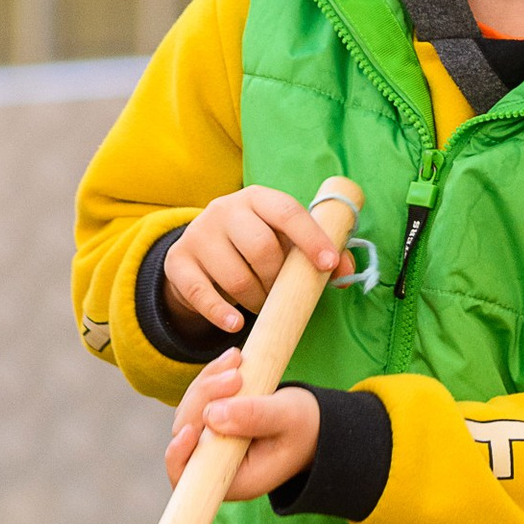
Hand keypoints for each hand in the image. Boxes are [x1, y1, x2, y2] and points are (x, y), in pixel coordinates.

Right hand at [161, 184, 348, 341]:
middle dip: (277, 279)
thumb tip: (345, 273)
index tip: (327, 264)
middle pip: (260, 247)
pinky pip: (201, 293)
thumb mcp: (285, 245)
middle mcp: (224, 209)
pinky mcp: (178, 262)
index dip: (310, 237)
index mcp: (257, 199)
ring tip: (261, 305)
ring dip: (255, 300)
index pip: (287, 211)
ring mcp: (198, 234)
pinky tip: (234, 324)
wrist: (201, 256)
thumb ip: (319, 255)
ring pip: (235, 276)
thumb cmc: (255, 249)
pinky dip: (220, 313)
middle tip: (281, 295)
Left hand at [164, 350, 322, 500]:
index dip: (179, 455)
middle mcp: (217, 463)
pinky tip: (234, 360)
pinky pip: (201, 396)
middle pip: (186, 432)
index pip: (188, 477)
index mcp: (235, 478)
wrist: (314, 422)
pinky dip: (213, 376)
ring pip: (190, 409)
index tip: (192, 430)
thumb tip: (212, 414)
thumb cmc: (305, 427)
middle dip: (205, 398)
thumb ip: (254, 417)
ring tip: (238, 361)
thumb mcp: (288, 418)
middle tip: (237, 376)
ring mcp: (212, 441)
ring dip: (209, 382)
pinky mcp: (214, 421)